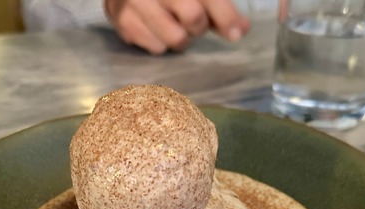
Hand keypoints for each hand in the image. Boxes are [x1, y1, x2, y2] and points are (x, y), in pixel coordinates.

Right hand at [104, 0, 250, 54]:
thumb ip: (218, 8)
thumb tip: (241, 29)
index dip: (225, 15)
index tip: (237, 33)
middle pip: (193, 18)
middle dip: (199, 26)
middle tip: (193, 22)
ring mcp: (135, 1)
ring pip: (175, 38)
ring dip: (180, 38)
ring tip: (172, 25)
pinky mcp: (122, 20)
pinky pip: (156, 47)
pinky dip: (160, 42)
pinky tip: (154, 28)